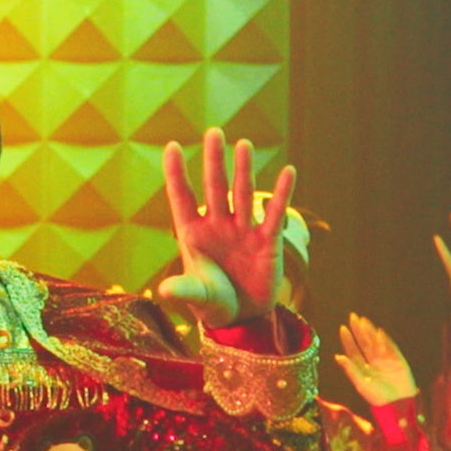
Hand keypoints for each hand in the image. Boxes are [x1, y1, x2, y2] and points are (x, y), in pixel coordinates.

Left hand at [156, 127, 292, 327]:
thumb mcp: (197, 297)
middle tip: (213, 133)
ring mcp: (242, 230)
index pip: (182, 198)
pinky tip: (288, 172)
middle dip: (214, 161)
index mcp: (192, 234)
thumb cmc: (212, 304)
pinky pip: (274, 214)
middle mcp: (217, 225)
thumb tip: (163, 290)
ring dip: (243, 170)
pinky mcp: (267, 240)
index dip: (176, 174)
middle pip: (214, 187)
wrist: (243, 317)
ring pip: (242, 194)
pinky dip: (282, 194)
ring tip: (243, 145)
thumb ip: (183, 290)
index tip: (171, 146)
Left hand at [334, 312, 418, 407]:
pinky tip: (379, 332)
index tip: (343, 328)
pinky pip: (390, 347)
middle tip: (353, 316)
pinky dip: (385, 340)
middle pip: (364, 343)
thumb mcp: (361, 384)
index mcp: (362, 368)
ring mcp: (385, 360)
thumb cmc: (378, 398)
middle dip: (359, 330)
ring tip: (364, 321)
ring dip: (370, 332)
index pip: (353, 351)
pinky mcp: (398, 360)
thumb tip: (338, 356)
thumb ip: (350, 370)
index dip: (348, 340)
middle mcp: (372, 362)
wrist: (398, 404)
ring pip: (376, 342)